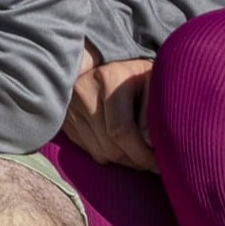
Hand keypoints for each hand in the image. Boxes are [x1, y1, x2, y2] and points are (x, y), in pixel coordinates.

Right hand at [63, 45, 160, 171]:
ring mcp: (69, 104)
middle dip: (134, 161)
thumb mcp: (152, 85)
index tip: (160, 164)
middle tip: (151, 162)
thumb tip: (148, 143)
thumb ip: (153, 113)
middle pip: (109, 146)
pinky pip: (87, 148)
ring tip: (138, 154)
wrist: (105, 60)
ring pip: (98, 151)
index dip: (142, 154)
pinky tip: (120, 145)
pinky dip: (106, 153)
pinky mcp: (64, 116)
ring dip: (121, 160)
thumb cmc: (137, 75)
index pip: (121, 131)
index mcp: (107, 79)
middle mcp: (82, 90)